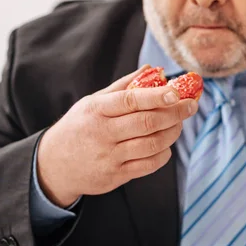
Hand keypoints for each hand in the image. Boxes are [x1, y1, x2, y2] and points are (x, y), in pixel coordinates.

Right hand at [36, 65, 198, 207]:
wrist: (54, 165)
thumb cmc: (79, 127)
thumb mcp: (92, 102)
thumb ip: (123, 87)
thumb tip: (152, 70)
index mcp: (96, 111)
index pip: (131, 101)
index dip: (157, 96)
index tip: (177, 91)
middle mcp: (102, 134)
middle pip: (146, 123)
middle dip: (174, 113)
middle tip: (190, 105)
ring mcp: (109, 157)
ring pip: (151, 145)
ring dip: (172, 132)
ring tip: (179, 123)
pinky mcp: (115, 176)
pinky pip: (148, 165)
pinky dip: (163, 154)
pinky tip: (166, 144)